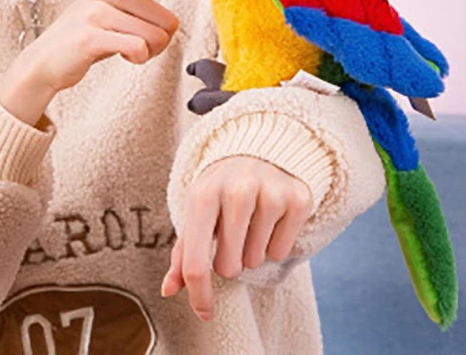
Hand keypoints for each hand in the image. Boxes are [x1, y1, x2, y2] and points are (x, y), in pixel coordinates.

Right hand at [1, 0, 202, 123]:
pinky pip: (139, 48)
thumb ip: (142, 3)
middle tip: (130, 42)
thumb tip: (174, 21)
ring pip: (157, 39)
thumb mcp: (116, 8)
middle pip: (170, 22)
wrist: (45, 60)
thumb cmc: (92, 34)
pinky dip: (136, 59)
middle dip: (158, 42)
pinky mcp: (92, 34)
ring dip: (146, 53)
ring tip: (120, 48)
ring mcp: (99, 9)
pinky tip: (119, 56)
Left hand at [161, 155, 312, 320]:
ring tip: (251, 221)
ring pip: (256, 260)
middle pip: (229, 266)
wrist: (258, 150)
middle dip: (229, 260)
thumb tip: (168, 290)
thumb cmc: (221, 190)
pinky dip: (275, 245)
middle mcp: (236, 189)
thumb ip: (183, 252)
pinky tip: (271, 219)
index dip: (199, 294)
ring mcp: (269, 191)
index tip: (205, 314)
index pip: (196, 261)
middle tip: (232, 234)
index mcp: (203, 194)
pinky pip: (282, 252)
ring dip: (252, 251)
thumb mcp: (198, 211)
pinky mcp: (298, 198)